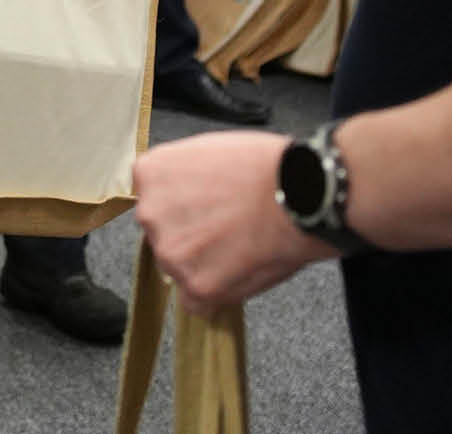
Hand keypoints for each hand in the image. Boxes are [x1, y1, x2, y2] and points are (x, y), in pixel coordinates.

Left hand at [133, 130, 334, 314]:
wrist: (301, 194)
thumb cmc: (264, 167)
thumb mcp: (205, 150)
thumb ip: (181, 178)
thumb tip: (180, 197)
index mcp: (151, 174)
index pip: (153, 198)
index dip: (183, 206)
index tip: (203, 208)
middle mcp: (150, 214)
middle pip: (162, 234)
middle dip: (189, 236)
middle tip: (225, 229)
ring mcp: (171, 252)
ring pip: (178, 268)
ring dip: (202, 265)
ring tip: (239, 247)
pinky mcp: (196, 286)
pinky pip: (196, 301)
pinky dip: (216, 294)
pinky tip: (240, 271)